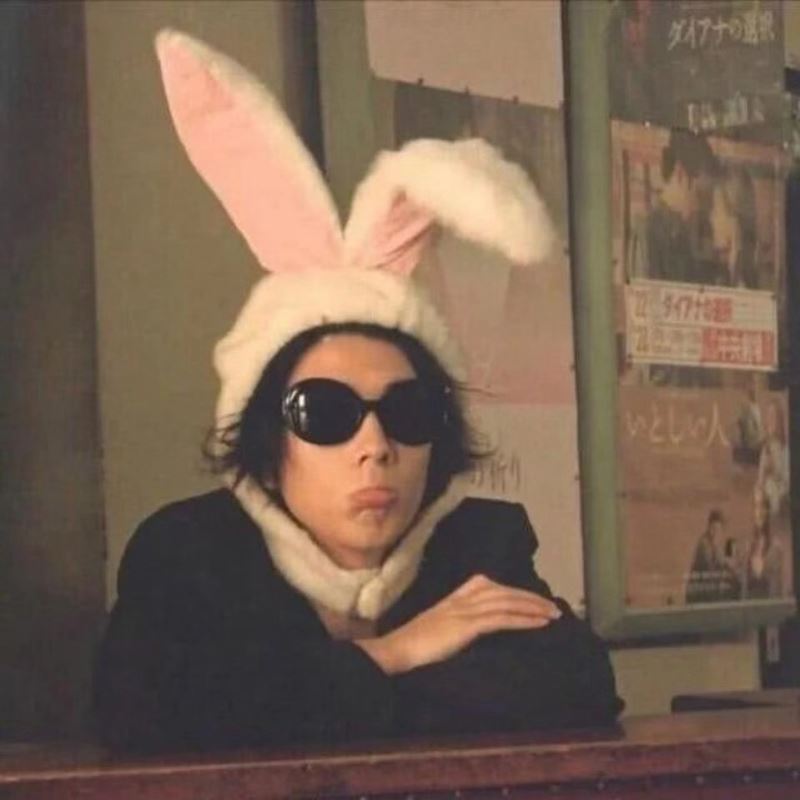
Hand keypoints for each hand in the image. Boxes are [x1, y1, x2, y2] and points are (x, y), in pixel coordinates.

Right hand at [356, 574, 560, 674]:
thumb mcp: (436, 628)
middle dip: (529, 598)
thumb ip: (454, 624)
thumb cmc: (412, 648)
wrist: (397, 651)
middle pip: (502, 591)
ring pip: (506, 602)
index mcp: (452, 598)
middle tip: (553, 606)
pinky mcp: (467, 625)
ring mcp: (464, 610)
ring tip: (553, 614)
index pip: (487, 585)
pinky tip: (539, 623)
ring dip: (533, 607)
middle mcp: (461, 599)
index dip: (512, 590)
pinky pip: (501, 619)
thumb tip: (470, 632)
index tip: (530, 598)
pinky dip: (523, 619)